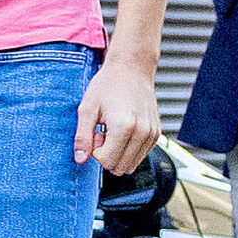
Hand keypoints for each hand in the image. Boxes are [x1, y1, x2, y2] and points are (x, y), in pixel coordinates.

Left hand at [75, 60, 159, 174]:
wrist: (131, 69)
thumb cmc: (107, 85)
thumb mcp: (87, 108)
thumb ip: (82, 137)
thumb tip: (80, 160)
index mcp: (124, 127)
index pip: (107, 162)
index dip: (96, 151)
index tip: (96, 132)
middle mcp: (142, 133)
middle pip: (119, 167)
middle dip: (107, 154)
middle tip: (104, 132)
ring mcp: (152, 134)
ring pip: (130, 165)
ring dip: (118, 153)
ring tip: (114, 130)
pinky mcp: (157, 134)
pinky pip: (139, 156)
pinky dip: (129, 149)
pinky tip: (124, 130)